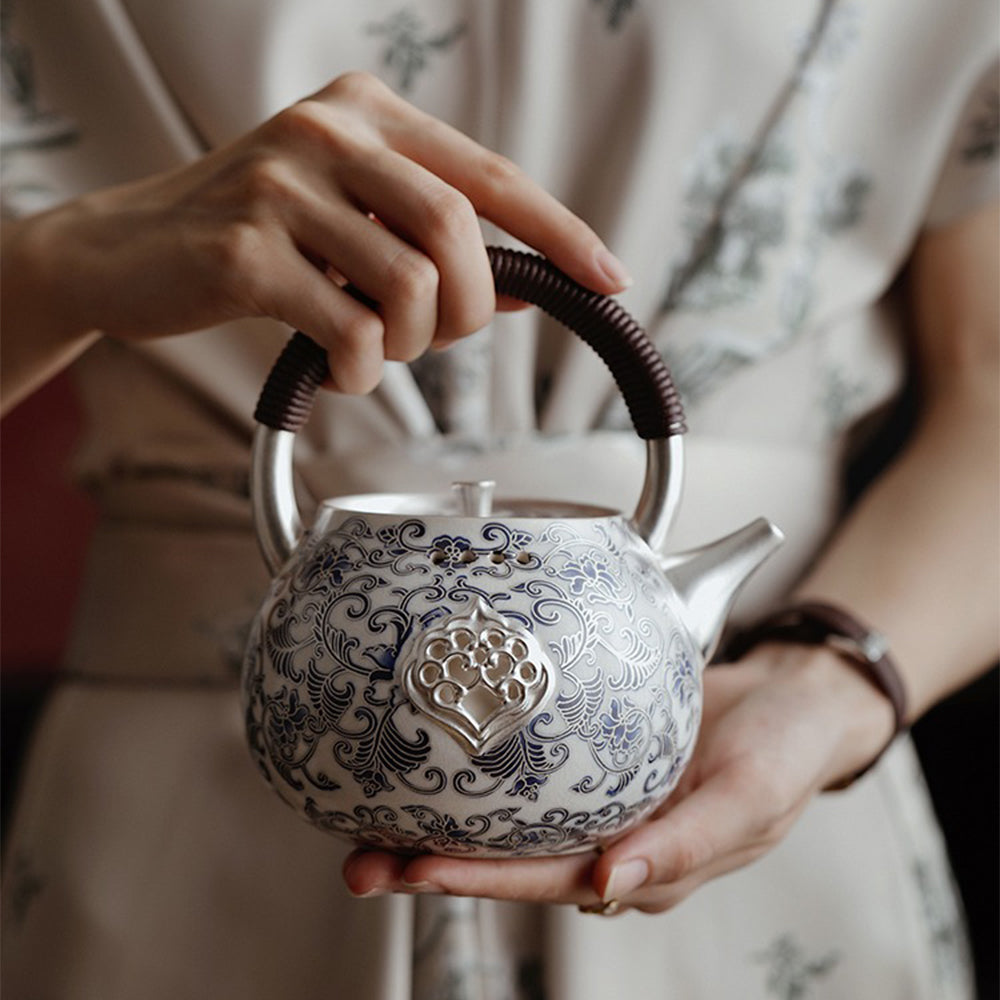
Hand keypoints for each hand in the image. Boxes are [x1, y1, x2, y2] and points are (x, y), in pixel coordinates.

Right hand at [3, 72, 629, 399]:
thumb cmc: (257, 236)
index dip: (559, 232)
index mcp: (368, 112)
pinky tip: (333, 364)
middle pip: (457, 233)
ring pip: (409, 288)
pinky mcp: (243, 252)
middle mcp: (328, 132)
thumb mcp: (348, 215)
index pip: (489, 174)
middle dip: (469, 310)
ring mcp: (280, 186)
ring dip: (407, 346)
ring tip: (369, 346)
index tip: (609, 278)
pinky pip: (349, 333)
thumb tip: (525, 289)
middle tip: (437, 338)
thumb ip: (428, 239)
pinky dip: (360, 371)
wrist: (128, 249)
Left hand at [341, 646, 894, 912]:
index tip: (417, 869)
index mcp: (643, 866)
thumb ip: (686, 846)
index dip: (481, 881)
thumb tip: (609, 885)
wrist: (792, 701)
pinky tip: (433, 755)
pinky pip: (528, 774)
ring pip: (508, 822)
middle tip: (360, 858)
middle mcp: (607, 839)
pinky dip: (480, 773)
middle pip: (508, 861)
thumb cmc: (782, 755)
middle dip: (433, 864)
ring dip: (440, 822)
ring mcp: (595, 801)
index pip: (547, 883)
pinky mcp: (590, 759)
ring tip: (366, 821)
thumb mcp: (748, 799)